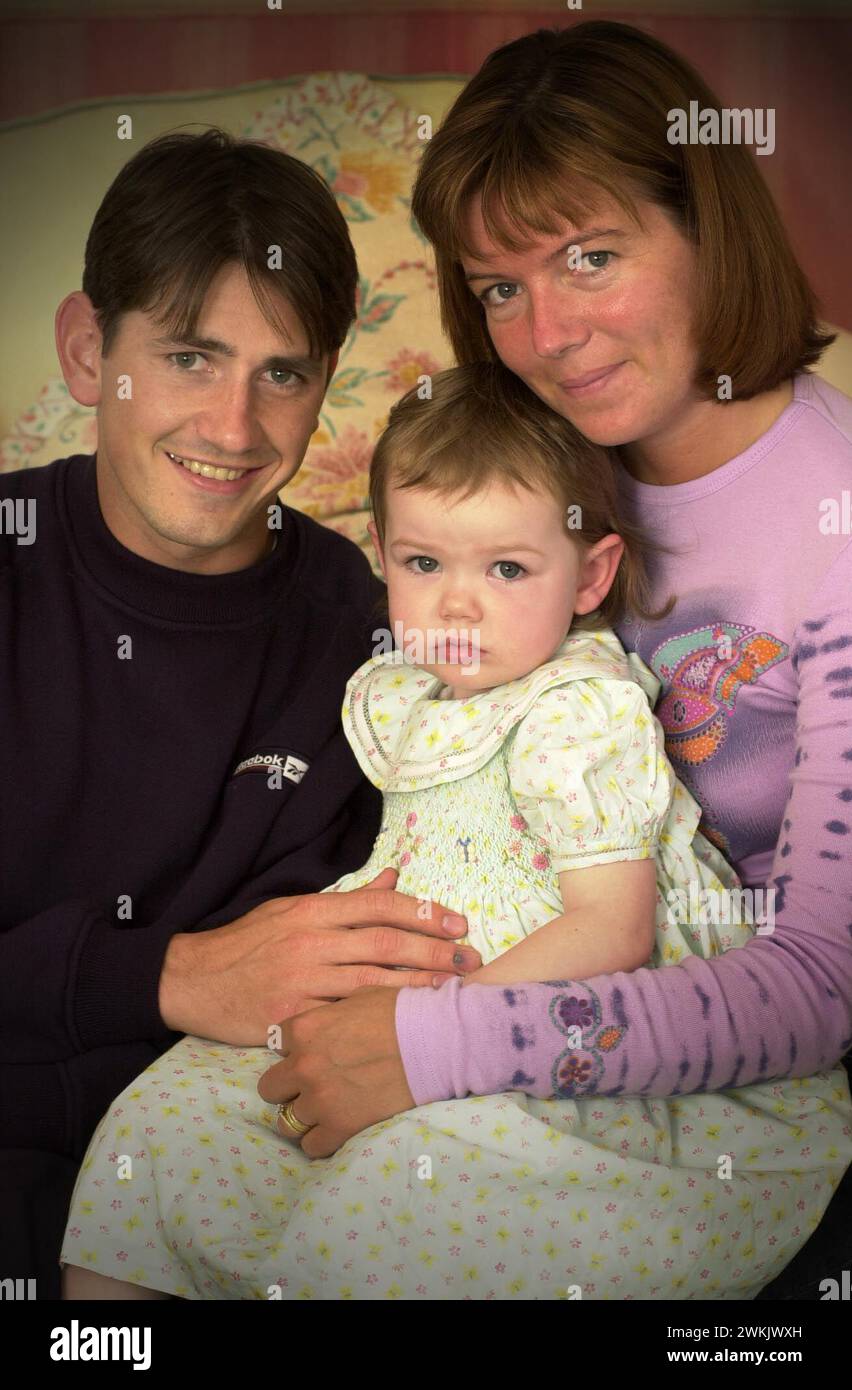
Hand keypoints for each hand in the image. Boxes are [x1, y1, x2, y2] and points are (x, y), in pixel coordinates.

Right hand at [158, 867, 477, 1044]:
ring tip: (453, 990)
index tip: (456, 923)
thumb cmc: (246, 944)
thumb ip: (346, 900)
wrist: (191, 980)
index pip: (379, 905)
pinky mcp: (292, 1015)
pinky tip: (406, 1021)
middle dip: (434, 950)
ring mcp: (302, 979)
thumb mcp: (292, 910)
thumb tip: (394, 879)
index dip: (423, 912)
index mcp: (312, 910)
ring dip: (419, 986)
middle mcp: (311, 940)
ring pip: (373, 980)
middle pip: (386, 941)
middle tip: (469, 958)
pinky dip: (380, 1016)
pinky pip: (345, 1014)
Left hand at [257, 986, 413, 1156]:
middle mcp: (304, 1065)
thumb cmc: (402, 1012)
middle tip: (312, 1086)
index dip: (294, 1049)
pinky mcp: (340, 1127)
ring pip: (286, 1122)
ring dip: (303, 1117)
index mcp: (306, 1029)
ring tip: (324, 1112)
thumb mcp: (359, 997)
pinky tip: (337, 1128)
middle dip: (288, 1087)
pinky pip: (311, 1145)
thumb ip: (330, 1013)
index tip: (312, 1053)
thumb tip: (325, 1021)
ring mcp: (320, 1100)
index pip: (276, 1044)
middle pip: (270, 1088)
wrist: (436, 1041)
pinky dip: (321, 1139)